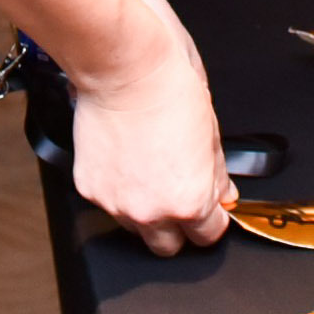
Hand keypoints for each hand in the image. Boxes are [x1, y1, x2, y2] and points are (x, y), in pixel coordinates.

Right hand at [67, 24, 235, 255]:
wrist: (125, 67)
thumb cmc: (170, 89)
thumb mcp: (212, 132)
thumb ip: (217, 175)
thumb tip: (223, 193)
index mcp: (189, 201)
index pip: (207, 237)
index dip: (213, 220)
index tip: (211, 208)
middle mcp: (151, 211)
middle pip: (168, 247)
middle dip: (179, 226)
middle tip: (181, 194)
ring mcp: (116, 204)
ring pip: (136, 228)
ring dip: (147, 210)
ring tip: (152, 170)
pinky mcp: (90, 189)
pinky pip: (110, 203)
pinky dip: (120, 190)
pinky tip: (128, 161)